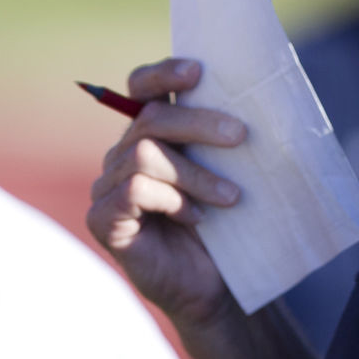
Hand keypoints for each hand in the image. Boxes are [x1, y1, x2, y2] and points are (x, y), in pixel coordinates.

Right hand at [87, 57, 246, 325]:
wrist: (215, 287)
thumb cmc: (224, 227)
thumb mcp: (227, 172)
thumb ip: (224, 136)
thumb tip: (255, 92)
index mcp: (150, 135)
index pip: (141, 88)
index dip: (164, 73)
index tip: (199, 70)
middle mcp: (122, 155)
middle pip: (150, 118)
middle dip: (199, 122)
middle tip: (241, 136)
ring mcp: (107, 187)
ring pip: (144, 154)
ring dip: (195, 173)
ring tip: (231, 197)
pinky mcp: (103, 219)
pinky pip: (133, 190)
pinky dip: (172, 199)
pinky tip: (195, 218)